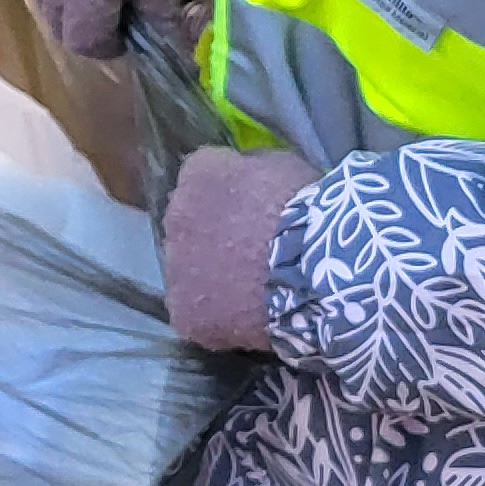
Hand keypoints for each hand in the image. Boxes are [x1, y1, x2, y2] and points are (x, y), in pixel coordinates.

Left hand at [160, 143, 317, 354]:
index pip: (203, 181)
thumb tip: (246, 173)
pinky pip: (196, 314)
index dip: (229, 199)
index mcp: (197, 175)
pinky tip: (245, 319)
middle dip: (213, 237)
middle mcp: (175, 217)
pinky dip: (216, 318)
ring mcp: (174, 267)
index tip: (253, 211)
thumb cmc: (305, 209)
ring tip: (250, 291)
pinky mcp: (184, 312)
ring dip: (211, 276)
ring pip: (189, 271)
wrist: (311, 267)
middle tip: (250, 253)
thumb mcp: (282, 166)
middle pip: (190, 227)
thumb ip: (253, 168)